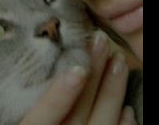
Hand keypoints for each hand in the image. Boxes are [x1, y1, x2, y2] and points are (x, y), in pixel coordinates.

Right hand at [20, 31, 136, 124]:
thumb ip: (31, 113)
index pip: (41, 122)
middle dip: (93, 79)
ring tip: (118, 62)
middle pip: (77, 118)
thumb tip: (58, 76)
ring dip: (112, 94)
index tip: (76, 69)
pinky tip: (128, 109)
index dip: (59, 97)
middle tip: (101, 43)